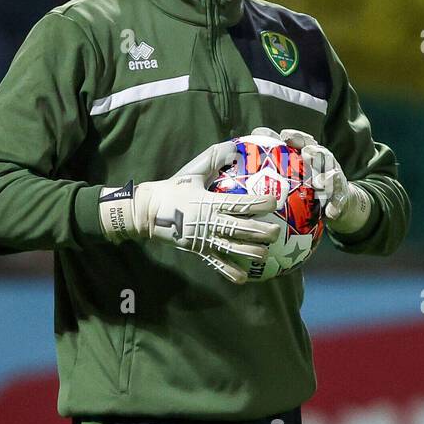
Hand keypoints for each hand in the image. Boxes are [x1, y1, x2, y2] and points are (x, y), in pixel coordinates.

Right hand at [98, 139, 279, 283]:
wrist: (147, 211)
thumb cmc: (172, 188)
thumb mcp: (193, 171)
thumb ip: (214, 158)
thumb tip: (234, 145)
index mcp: (211, 201)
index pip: (240, 203)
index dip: (260, 202)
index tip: (275, 201)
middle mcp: (211, 221)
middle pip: (242, 229)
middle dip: (262, 232)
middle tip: (277, 232)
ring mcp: (205, 238)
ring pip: (233, 248)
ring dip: (251, 253)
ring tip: (265, 255)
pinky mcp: (198, 250)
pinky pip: (216, 263)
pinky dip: (230, 271)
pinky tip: (243, 278)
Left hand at [251, 126, 372, 234]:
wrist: (335, 200)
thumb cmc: (306, 182)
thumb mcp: (292, 170)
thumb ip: (273, 158)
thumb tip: (246, 142)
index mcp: (310, 153)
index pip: (302, 141)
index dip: (294, 137)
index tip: (284, 137)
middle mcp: (324, 162)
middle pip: (321, 153)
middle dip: (314, 152)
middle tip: (306, 154)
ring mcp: (334, 178)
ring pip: (333, 174)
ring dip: (326, 177)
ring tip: (319, 182)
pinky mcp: (342, 195)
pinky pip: (340, 201)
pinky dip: (336, 206)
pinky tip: (330, 213)